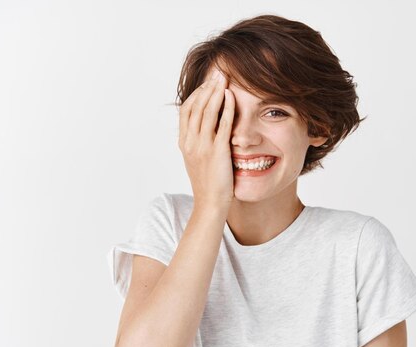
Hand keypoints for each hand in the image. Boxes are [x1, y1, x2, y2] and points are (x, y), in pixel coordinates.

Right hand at [178, 69, 235, 211]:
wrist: (210, 203)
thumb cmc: (208, 184)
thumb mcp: (198, 160)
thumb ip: (200, 143)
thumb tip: (206, 129)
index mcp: (184, 143)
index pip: (186, 110)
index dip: (197, 94)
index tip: (207, 83)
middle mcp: (190, 142)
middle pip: (195, 106)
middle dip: (206, 87)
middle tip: (217, 73)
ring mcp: (202, 146)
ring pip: (206, 111)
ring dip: (215, 92)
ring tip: (224, 78)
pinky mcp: (217, 151)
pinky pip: (222, 124)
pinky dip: (226, 108)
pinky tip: (231, 97)